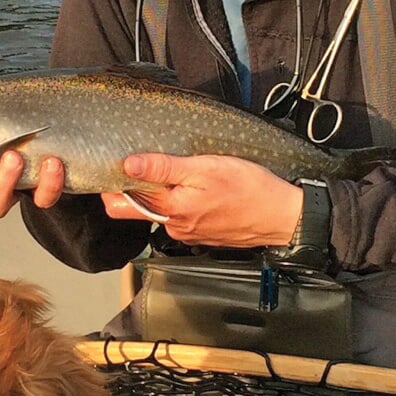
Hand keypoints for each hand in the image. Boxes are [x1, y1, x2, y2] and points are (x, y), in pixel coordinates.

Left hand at [102, 153, 303, 247]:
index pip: (120, 206)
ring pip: (161, 211)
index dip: (110, 186)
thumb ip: (165, 168)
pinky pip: (181, 216)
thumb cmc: (250, 190)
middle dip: (132, 188)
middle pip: (137, 208)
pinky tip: (196, 186)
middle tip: (138, 162)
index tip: (111, 165)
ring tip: (172, 169)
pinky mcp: (204, 232)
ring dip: (161, 193)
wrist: (284, 217)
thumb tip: (129, 164)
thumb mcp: (205, 169)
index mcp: (170, 211)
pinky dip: (181, 201)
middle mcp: (174, 227)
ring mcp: (189, 232)